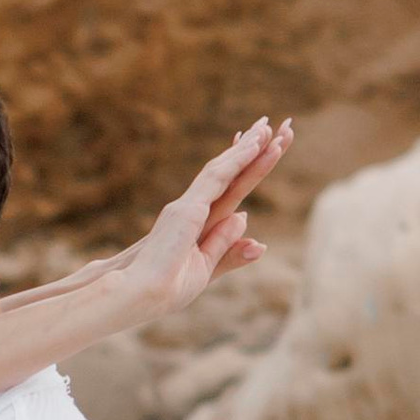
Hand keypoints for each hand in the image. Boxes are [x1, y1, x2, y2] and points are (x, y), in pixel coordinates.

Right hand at [122, 114, 292, 321]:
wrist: (138, 294)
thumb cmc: (165, 287)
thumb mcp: (205, 269)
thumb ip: (228, 249)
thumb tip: (245, 218)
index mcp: (200, 223)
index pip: (230, 188)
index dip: (248, 166)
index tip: (267, 147)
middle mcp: (196, 208)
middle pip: (230, 172)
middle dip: (254, 148)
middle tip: (281, 125)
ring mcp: (190, 206)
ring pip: (226, 168)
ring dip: (251, 147)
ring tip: (272, 126)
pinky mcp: (189, 209)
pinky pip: (220, 178)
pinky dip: (240, 159)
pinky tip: (258, 144)